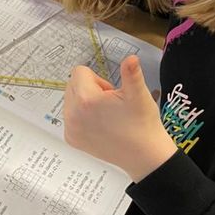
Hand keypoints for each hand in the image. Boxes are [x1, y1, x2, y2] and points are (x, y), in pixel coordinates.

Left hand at [63, 56, 175, 181]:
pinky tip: (100, 127)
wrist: (144, 155)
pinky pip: (70, 117)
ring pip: (70, 100)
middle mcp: (72, 114)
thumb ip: (131, 73)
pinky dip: (82, 118)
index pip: (80, 72)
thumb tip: (130, 58)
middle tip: (110, 105)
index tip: (111, 94)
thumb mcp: (138, 94)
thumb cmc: (142, 124)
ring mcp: (70, 128)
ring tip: (106, 116)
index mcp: (85, 99)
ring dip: (85, 103)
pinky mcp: (71, 139)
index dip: (99, 80)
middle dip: (90, 89)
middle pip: (72, 85)